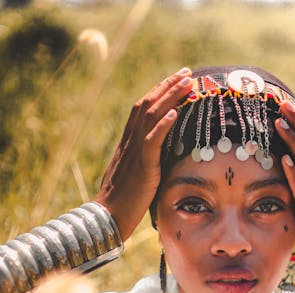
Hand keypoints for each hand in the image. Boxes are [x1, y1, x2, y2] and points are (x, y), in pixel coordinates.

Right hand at [96, 67, 193, 240]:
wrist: (107, 219)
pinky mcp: (141, 169)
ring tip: (187, 83)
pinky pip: (151, 142)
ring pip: (151, 117)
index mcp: (128, 144)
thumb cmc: (122, 204)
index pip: (143, 110)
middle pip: (148, 105)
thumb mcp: (136, 178)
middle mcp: (130, 143)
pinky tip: (175, 113)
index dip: (159, 92)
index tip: (176, 80)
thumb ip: (147, 164)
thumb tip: (161, 161)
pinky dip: (162, 126)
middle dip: (168, 87)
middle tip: (186, 73)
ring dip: (170, 97)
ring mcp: (134, 154)